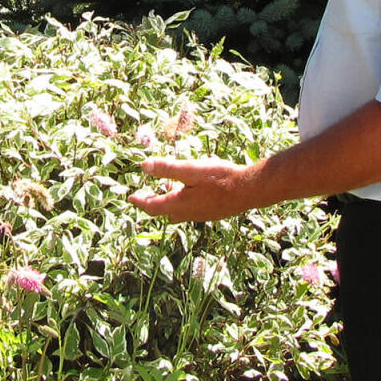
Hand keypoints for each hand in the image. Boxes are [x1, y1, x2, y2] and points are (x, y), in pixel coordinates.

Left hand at [130, 156, 255, 223]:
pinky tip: (192, 190)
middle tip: (146, 195)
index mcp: (179, 204)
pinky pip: (192, 210)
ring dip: (170, 202)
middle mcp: (189, 213)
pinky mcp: (214, 212)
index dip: (140, 202)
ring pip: (179, 212)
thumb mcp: (190, 170)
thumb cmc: (220, 178)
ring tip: (168, 188)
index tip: (130, 199)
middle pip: (165, 212)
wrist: (249, 190)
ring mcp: (202, 215)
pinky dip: (184, 202)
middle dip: (154, 203)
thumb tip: (144, 166)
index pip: (152, 206)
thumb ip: (167, 168)